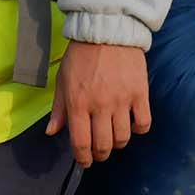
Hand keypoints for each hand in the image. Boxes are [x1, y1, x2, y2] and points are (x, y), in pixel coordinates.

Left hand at [46, 41, 150, 166]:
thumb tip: (52, 133)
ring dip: (117, 144)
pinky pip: (143, 124)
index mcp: (77, 103)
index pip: (80, 141)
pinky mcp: (140, 95)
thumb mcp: (62, 81)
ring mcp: (122, 101)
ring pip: (123, 138)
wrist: (106, 33)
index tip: (84, 162)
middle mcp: (99, 106)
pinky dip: (138, 130)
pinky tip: (131, 126)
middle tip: (98, 154)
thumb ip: (59, 109)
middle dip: (100, 155)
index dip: (83, 157)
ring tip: (113, 140)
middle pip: (103, 145)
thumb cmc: (80, 57)